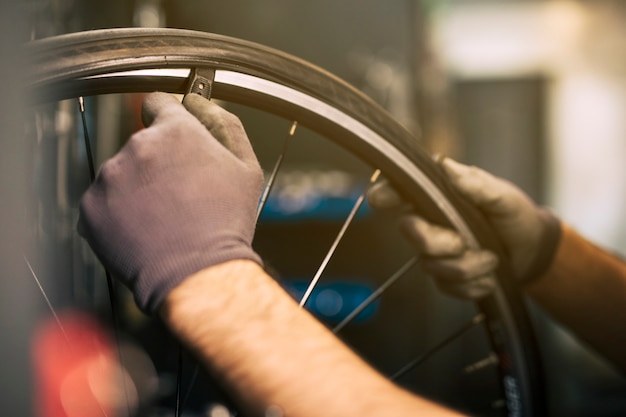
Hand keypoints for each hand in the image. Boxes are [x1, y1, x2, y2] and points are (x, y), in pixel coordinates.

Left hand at [78, 92, 263, 313]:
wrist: (197, 274)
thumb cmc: (226, 224)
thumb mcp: (246, 169)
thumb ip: (225, 124)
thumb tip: (199, 102)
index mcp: (176, 131)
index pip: (158, 103)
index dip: (169, 119)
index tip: (174, 139)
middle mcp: (137, 146)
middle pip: (142, 143)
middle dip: (158, 162)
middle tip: (180, 193)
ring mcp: (110, 177)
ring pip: (122, 173)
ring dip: (137, 188)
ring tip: (163, 217)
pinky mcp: (91, 206)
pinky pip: (103, 201)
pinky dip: (119, 213)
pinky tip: (144, 229)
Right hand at [368, 158, 560, 298]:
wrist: (531, 252)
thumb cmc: (514, 216)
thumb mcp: (502, 196)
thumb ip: (476, 183)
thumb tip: (446, 166)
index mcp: (437, 196)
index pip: (401, 192)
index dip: (385, 194)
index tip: (380, 199)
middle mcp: (429, 222)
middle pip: (411, 232)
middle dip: (439, 242)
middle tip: (466, 242)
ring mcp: (433, 252)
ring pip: (432, 265)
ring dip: (468, 266)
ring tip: (492, 258)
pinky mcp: (442, 277)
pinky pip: (447, 286)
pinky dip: (473, 283)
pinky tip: (489, 275)